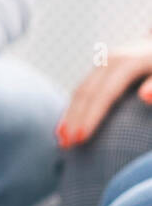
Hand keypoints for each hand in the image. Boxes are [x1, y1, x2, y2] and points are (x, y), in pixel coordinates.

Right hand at [57, 34, 151, 148]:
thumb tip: (144, 97)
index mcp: (126, 64)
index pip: (103, 95)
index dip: (90, 117)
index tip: (80, 139)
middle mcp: (109, 61)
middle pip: (85, 93)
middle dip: (73, 119)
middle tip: (65, 144)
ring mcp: (103, 63)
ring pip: (80, 90)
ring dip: (69, 115)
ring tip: (61, 138)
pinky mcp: (102, 68)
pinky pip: (84, 88)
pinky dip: (74, 107)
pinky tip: (68, 122)